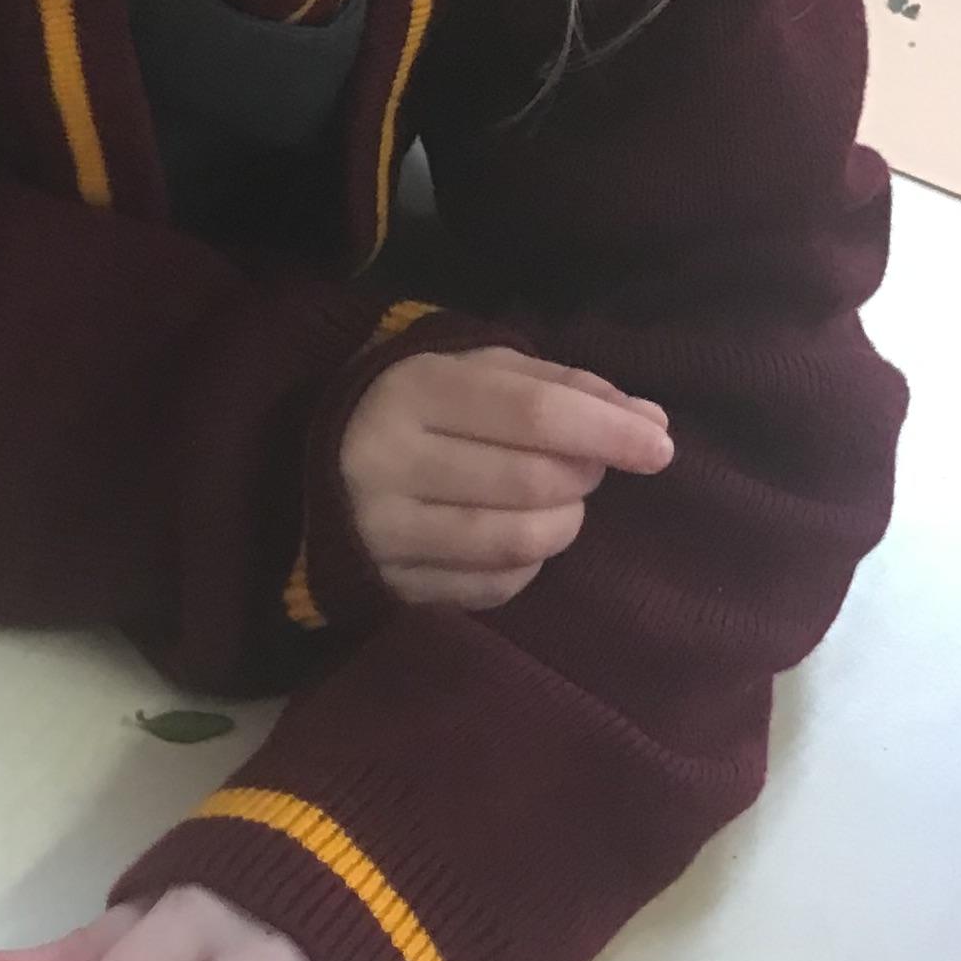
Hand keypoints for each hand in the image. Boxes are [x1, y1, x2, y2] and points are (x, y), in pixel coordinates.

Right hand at [340, 344, 671, 610]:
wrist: (300, 468)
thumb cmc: (414, 409)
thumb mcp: (475, 372)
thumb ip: (563, 387)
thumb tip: (650, 423)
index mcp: (413, 391)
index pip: (533, 413)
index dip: (607, 430)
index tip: (660, 446)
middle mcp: (389, 461)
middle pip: (533, 481)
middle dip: (584, 475)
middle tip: (584, 466)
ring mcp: (383, 532)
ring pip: (518, 541)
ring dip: (563, 523)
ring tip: (557, 503)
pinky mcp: (388, 585)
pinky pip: (493, 588)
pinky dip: (526, 566)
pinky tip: (514, 539)